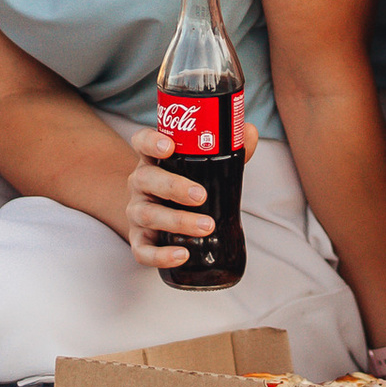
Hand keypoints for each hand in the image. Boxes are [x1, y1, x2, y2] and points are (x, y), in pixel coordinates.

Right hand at [121, 115, 253, 268]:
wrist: (159, 216)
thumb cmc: (185, 183)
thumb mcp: (202, 164)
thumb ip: (227, 147)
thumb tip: (248, 131)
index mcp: (153, 159)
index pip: (142, 142)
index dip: (151, 142)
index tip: (169, 146)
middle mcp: (140, 183)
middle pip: (146, 179)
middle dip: (174, 187)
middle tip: (201, 196)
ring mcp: (137, 212)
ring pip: (147, 215)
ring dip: (177, 221)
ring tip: (206, 226)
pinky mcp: (139, 240)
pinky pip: (143, 250)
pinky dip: (160, 255)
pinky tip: (182, 254)